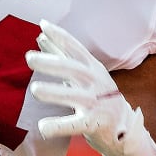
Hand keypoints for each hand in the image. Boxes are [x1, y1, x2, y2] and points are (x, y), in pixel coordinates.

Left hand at [27, 19, 155, 155]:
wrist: (126, 129)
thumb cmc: (99, 97)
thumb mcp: (84, 74)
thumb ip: (63, 57)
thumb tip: (40, 37)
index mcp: (93, 68)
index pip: (75, 48)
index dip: (60, 37)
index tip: (43, 26)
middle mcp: (96, 82)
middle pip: (72, 69)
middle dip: (51, 62)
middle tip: (29, 58)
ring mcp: (97, 103)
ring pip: (74, 96)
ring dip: (54, 92)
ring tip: (34, 90)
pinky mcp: (95, 124)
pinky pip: (75, 125)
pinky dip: (58, 126)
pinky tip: (43, 127)